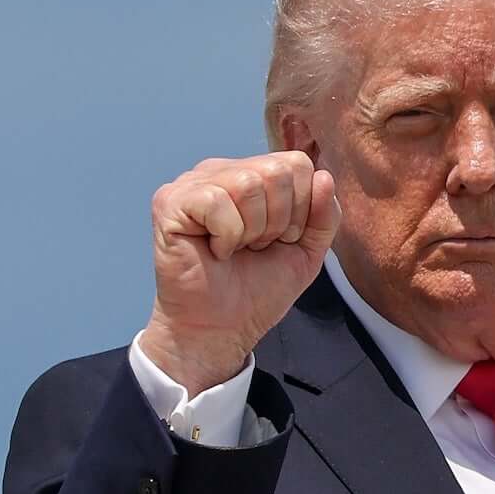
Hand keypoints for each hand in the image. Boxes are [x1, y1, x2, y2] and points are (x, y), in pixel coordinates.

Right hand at [140, 151, 340, 394]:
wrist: (222, 329)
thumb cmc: (258, 290)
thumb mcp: (307, 251)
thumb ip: (324, 214)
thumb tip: (324, 175)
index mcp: (251, 175)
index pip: (296, 164)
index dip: (301, 210)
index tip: (279, 240)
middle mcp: (220, 172)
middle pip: (276, 172)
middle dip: (278, 222)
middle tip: (255, 247)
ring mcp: (192, 184)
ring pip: (248, 184)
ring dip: (252, 231)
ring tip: (235, 250)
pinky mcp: (170, 202)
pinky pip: (216, 202)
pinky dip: (226, 236)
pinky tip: (214, 251)